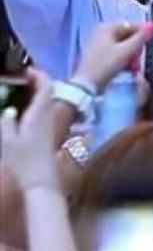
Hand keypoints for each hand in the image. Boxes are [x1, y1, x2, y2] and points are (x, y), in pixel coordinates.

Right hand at [0, 70, 60, 191]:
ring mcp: (49, 127)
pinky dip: (35, 106)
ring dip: (36, 94)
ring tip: (19, 91)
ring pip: (46, 103)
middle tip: (21, 78)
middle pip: (48, 94)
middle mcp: (47, 118)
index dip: (40, 75)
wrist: (40, 181)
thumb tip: (7, 111)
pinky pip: (43, 113)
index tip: (28, 69)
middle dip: (37, 83)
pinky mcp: (47, 136)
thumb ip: (6, 123)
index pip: (46, 88)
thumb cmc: (23, 160)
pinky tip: (22, 112)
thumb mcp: (7, 141)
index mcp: (39, 114)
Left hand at [73, 21, 152, 91]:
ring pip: (123, 45)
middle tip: (138, 58)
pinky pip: (116, 53)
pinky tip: (126, 67)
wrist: (86, 84)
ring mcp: (99, 44)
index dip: (144, 34)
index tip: (151, 45)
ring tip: (133, 66)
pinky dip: (123, 59)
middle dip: (136, 47)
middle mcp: (102, 33)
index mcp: (108, 27)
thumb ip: (141, 37)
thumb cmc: (107, 64)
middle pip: (128, 36)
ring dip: (131, 54)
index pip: (133, 25)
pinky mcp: (98, 55)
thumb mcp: (127, 50)